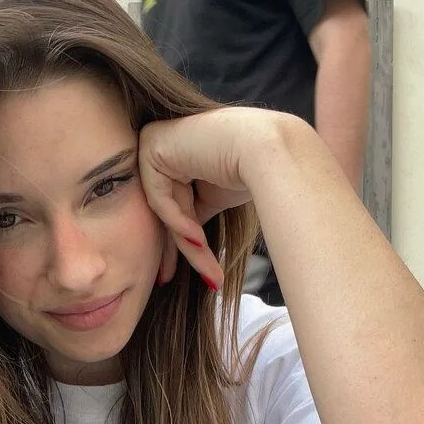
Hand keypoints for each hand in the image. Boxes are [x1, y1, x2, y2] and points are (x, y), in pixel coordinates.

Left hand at [138, 107, 288, 287]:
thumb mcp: (213, 197)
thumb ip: (191, 212)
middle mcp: (162, 144)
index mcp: (176, 153)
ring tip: (210, 271)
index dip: (175, 243)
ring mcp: (155, 142)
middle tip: (168, 281)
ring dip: (187, 245)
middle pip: (164, 210)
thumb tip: (183, 242)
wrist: (271, 150)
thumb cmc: (254, 171)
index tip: (172, 275)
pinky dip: (179, 221)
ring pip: (164, 209)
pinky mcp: (153, 144)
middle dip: (172, 250)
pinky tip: (199, 239)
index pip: (169, 205)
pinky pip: (159, 197)